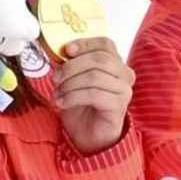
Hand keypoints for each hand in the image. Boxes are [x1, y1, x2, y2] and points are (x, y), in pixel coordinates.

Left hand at [53, 37, 134, 154]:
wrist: (87, 135)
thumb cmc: (81, 106)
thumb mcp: (73, 79)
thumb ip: (71, 63)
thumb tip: (59, 50)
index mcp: (116, 64)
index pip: (105, 44)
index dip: (85, 44)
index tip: (66, 50)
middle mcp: (125, 75)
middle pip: (99, 59)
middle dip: (72, 66)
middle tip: (56, 77)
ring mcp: (124, 91)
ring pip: (94, 76)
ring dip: (69, 85)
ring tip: (57, 94)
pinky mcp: (119, 106)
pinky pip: (94, 94)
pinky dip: (73, 97)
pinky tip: (62, 103)